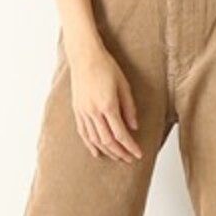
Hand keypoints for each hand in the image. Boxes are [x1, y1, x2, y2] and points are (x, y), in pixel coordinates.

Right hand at [67, 42, 142, 161]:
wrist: (84, 56)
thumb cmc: (106, 66)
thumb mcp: (124, 85)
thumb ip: (129, 108)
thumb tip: (134, 127)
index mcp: (108, 105)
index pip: (121, 133)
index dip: (130, 146)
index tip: (138, 154)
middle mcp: (94, 112)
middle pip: (108, 141)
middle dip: (120, 152)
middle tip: (130, 158)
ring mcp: (83, 112)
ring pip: (95, 139)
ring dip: (107, 151)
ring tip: (117, 157)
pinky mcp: (77, 110)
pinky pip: (83, 132)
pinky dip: (90, 144)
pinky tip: (96, 152)